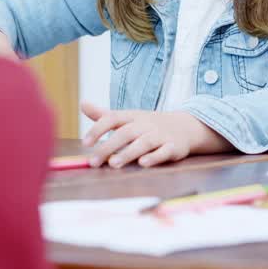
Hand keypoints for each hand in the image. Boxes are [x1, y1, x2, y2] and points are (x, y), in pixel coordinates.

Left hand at [80, 102, 211, 167]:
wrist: (184, 127)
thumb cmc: (149, 125)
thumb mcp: (128, 118)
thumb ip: (104, 115)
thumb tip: (82, 104)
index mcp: (132, 116)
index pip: (113, 118)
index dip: (98, 129)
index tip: (85, 143)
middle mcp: (145, 124)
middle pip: (125, 133)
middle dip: (108, 147)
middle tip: (94, 162)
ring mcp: (160, 135)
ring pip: (144, 143)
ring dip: (128, 153)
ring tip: (113, 164)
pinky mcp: (173, 147)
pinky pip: (164, 151)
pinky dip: (154, 157)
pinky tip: (143, 163)